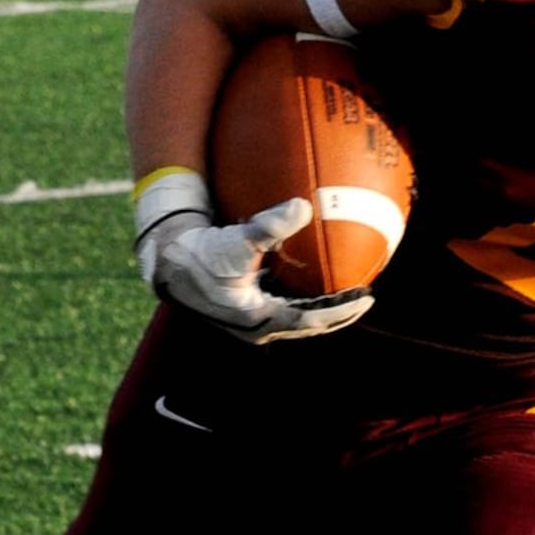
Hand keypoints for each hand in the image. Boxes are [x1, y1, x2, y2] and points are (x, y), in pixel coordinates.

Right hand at [134, 172, 372, 343]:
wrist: (168, 261)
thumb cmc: (200, 252)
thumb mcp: (236, 240)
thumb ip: (270, 225)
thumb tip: (304, 206)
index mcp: (258, 318)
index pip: (311, 319)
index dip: (341, 311)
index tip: (366, 298)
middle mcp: (257, 327)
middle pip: (309, 324)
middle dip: (338, 313)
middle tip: (364, 297)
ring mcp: (251, 322)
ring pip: (298, 318)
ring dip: (322, 308)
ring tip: (347, 292)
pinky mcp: (247, 311)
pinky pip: (285, 307)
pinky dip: (304, 297)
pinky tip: (317, 280)